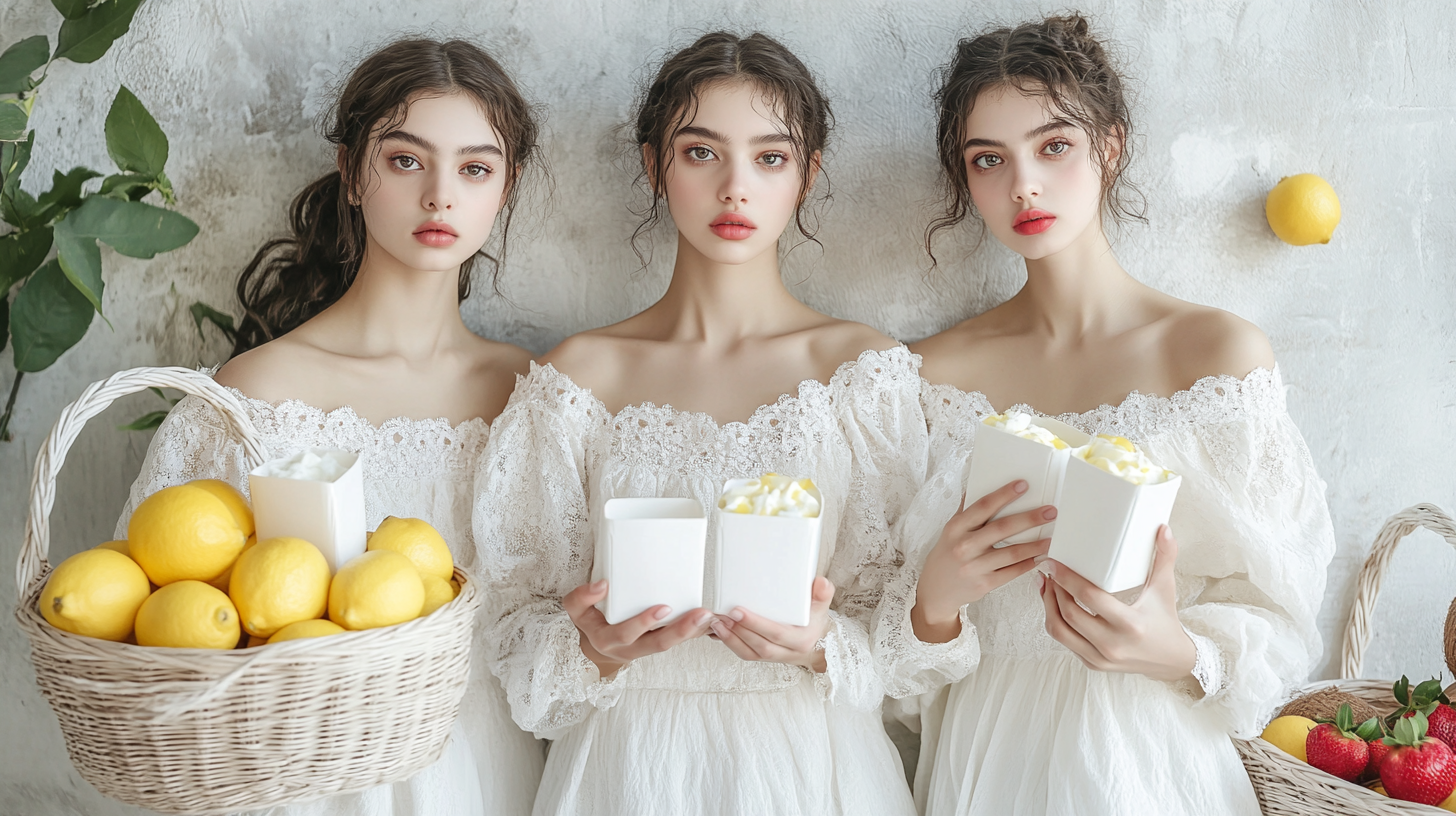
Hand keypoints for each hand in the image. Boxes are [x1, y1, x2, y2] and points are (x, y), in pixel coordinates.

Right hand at [562, 580, 713, 678]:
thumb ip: (581, 597)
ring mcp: (645, 648)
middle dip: (680, 631)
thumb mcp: (575, 609)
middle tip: (701, 614)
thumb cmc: (589, 620)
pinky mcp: (658, 643)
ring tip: (711, 615)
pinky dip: (696, 632)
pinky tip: (713, 620)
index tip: (663, 607)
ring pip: (671, 645)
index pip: (625, 633)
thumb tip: (602, 585)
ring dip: (693, 632)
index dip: (644, 623)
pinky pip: (678, 641)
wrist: (596, 642)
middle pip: (657, 645)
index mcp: (607, 640)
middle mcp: (628, 649)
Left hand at [710, 577, 833, 672]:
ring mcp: (775, 657)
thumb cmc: (815, 621)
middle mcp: (788, 653)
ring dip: (730, 638)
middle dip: (738, 631)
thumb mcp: (822, 606)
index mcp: (801, 640)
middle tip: (721, 615)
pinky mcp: (763, 657)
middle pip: (760, 645)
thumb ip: (823, 593)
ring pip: (749, 653)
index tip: (738, 610)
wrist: (818, 643)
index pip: (777, 633)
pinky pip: (745, 654)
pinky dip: (730, 643)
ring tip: (716, 622)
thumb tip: (821, 582)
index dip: (756, 624)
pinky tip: (718, 631)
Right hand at [911, 479, 1055, 642]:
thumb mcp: (950, 531)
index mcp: (956, 528)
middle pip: (1002, 528)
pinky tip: (1041, 556)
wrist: (936, 590)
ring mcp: (975, 567)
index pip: (983, 506)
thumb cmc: (947, 555)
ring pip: (1012, 552)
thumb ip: (966, 510)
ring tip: (1052, 536)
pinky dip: (1029, 563)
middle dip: (1029, 518)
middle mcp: (964, 546)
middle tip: (1051, 511)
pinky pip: (1013, 571)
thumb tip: (979, 483)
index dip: (1004, 494)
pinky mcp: (985, 584)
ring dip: (1035, 544)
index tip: (1023, 485)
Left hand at [1038, 525, 1196, 682]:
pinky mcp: (1092, 663)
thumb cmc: (1165, 621)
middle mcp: (1112, 644)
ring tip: (1047, 584)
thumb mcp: (1165, 589)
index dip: (1067, 578)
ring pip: (1059, 630)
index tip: (1053, 562)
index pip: (1090, 597)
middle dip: (1054, 589)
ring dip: (1048, 605)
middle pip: (1068, 613)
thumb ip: (1164, 557)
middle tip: (1049, 569)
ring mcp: (1100, 657)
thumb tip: (1163, 529)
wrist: (1171, 661)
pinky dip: (1055, 620)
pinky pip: (1064, 641)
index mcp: (1130, 624)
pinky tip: (1052, 603)